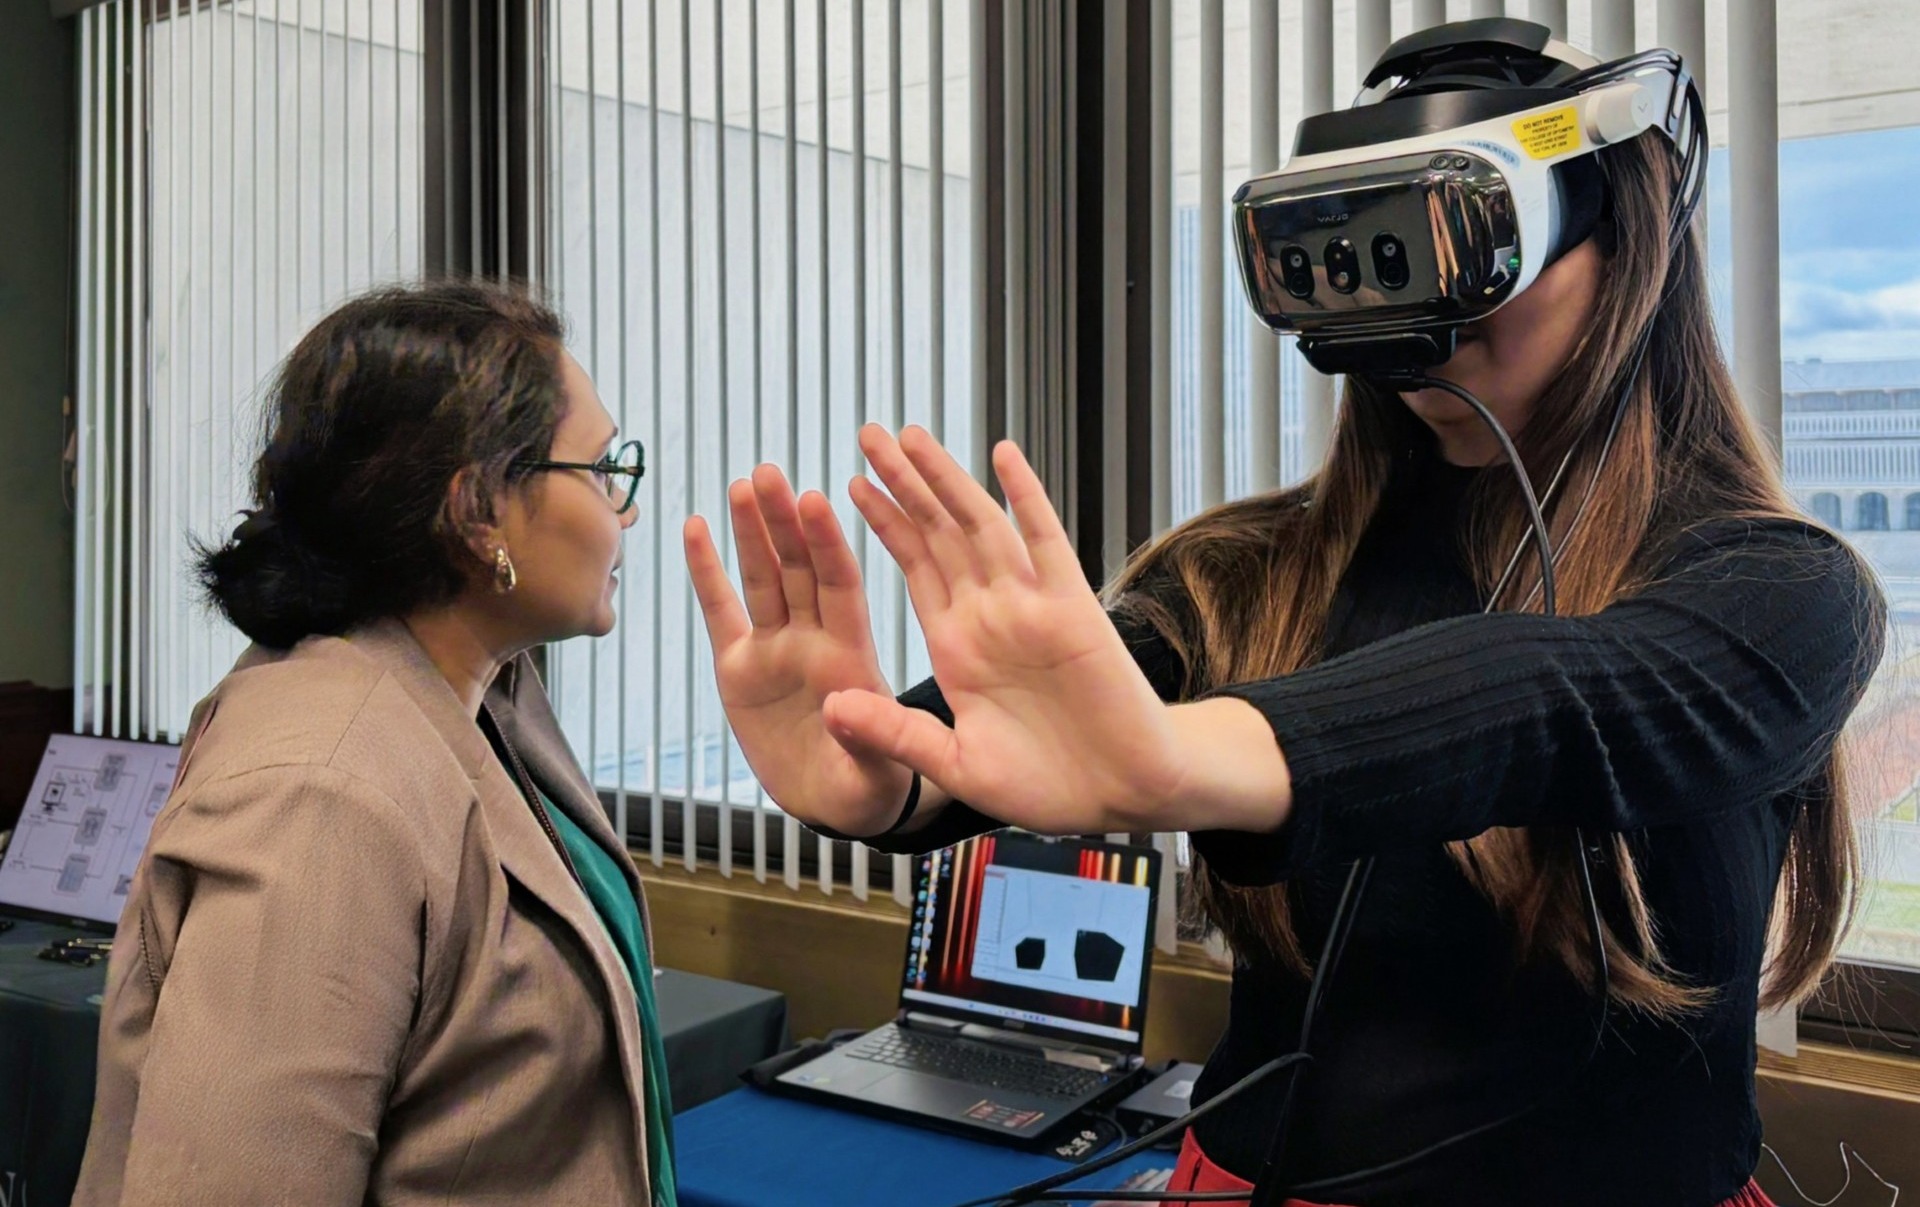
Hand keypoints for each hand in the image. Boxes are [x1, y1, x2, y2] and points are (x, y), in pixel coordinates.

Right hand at [684, 465, 915, 836]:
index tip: (816, 501)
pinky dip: (708, 572)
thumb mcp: (876, 771)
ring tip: (743, 484)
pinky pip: (721, 612)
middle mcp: (813, 640)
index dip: (828, 543)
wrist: (834, 802)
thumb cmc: (867, 784)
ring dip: (751, 533)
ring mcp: (774, 647)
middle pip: (798, 569)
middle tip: (770, 473)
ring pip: (762, 578)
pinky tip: (697, 528)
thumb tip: (840, 711)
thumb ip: (867, 739)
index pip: (840, 586)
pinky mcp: (739, 667)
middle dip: (784, 521)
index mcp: (852, 654)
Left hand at [825, 425, 1215, 833]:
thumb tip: (828, 707)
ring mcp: (1030, 606)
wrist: (1123, 795)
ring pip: (980, 526)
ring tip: (908, 436)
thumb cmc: (1048, 785)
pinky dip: (1025, 495)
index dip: (882, 526)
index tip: (846, 486)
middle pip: (938, 534)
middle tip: (868, 433)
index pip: (913, 570)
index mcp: (957, 647)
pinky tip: (1002, 455)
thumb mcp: (956, 765)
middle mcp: (989, 615)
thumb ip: (896, 734)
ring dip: (945, 479)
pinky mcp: (1072, 608)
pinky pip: (1045, 541)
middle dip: (903, 484)